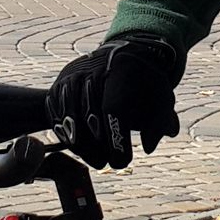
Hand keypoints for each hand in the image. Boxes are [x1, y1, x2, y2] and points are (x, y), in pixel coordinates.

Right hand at [48, 37, 180, 168]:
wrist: (119, 56)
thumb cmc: (142, 84)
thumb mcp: (160, 97)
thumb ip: (161, 121)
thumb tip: (148, 146)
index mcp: (121, 68)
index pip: (114, 108)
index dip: (116, 139)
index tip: (122, 161)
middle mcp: (92, 69)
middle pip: (90, 116)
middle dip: (100, 146)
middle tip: (111, 163)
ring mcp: (71, 78)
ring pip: (71, 120)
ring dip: (84, 147)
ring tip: (99, 160)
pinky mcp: (57, 89)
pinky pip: (57, 120)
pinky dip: (68, 138)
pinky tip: (84, 149)